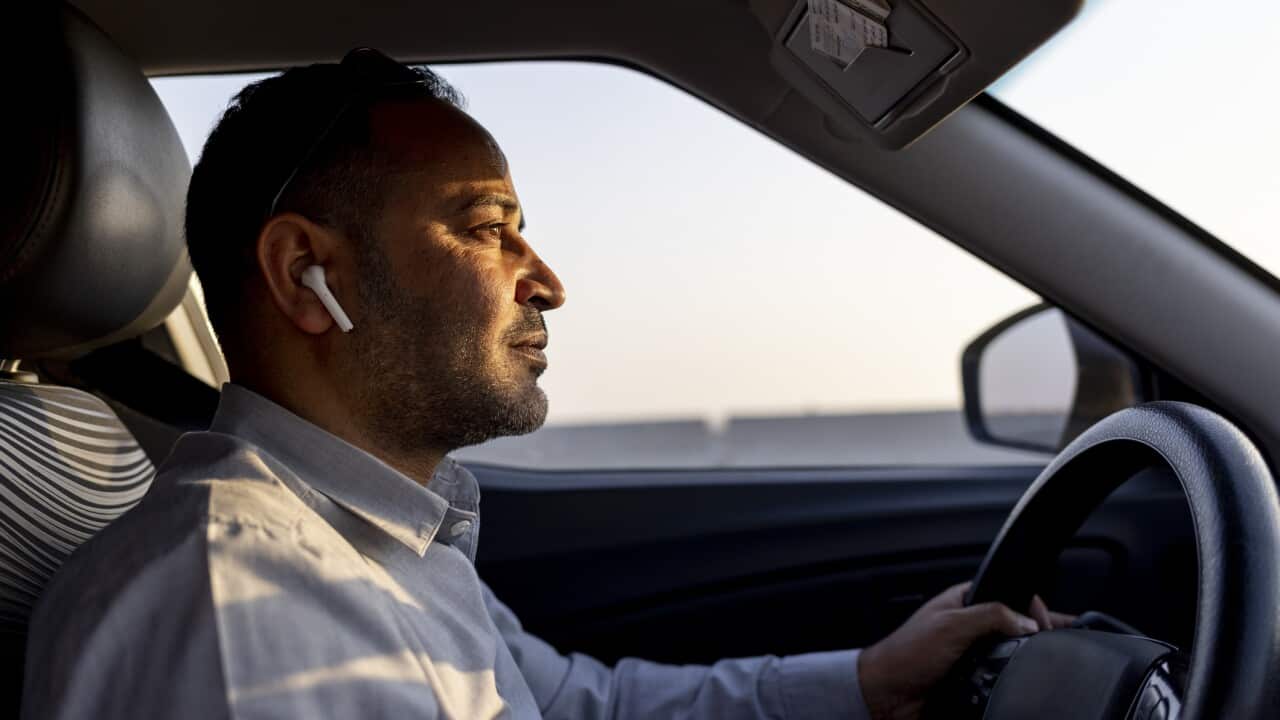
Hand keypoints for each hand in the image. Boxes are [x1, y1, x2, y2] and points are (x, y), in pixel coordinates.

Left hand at [857, 582, 1073, 719]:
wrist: (887, 694)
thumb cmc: (906, 654)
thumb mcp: (951, 625)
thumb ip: (991, 615)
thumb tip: (1027, 620)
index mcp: (963, 601)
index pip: (1009, 592)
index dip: (1032, 606)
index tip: (1048, 624)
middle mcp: (970, 625)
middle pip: (1013, 624)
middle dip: (1033, 632)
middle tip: (1055, 644)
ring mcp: (972, 652)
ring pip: (1010, 651)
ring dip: (1022, 657)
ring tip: (1042, 662)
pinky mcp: (973, 678)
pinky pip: (1001, 675)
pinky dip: (1010, 677)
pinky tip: (1020, 681)